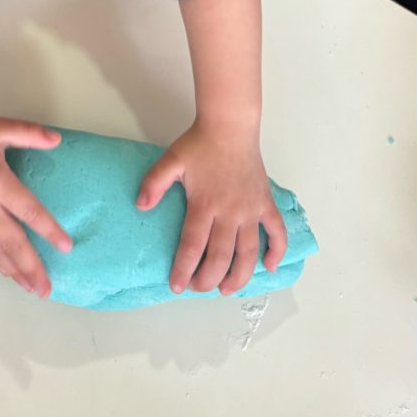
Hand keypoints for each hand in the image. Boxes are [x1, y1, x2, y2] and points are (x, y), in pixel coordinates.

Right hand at [0, 115, 72, 296]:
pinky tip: (7, 272)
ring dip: (15, 271)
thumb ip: (29, 133)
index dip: (49, 230)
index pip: (29, 211)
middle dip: (32, 266)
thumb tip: (57, 140)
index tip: (66, 247)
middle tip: (48, 289)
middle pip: (13, 241)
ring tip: (32, 288)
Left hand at [136, 120, 286, 295]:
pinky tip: (270, 266)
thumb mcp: (171, 160)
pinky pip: (276, 232)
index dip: (184, 269)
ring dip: (240, 276)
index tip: (177, 286)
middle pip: (220, 256)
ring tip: (228, 290)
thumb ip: (154, 183)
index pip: (192, 246)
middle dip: (209, 279)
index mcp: (204, 204)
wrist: (230, 126)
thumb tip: (140, 205)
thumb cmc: (200, 143)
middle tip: (199, 288)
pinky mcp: (265, 204)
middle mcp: (229, 213)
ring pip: (248, 252)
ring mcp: (250, 210)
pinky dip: (276, 250)